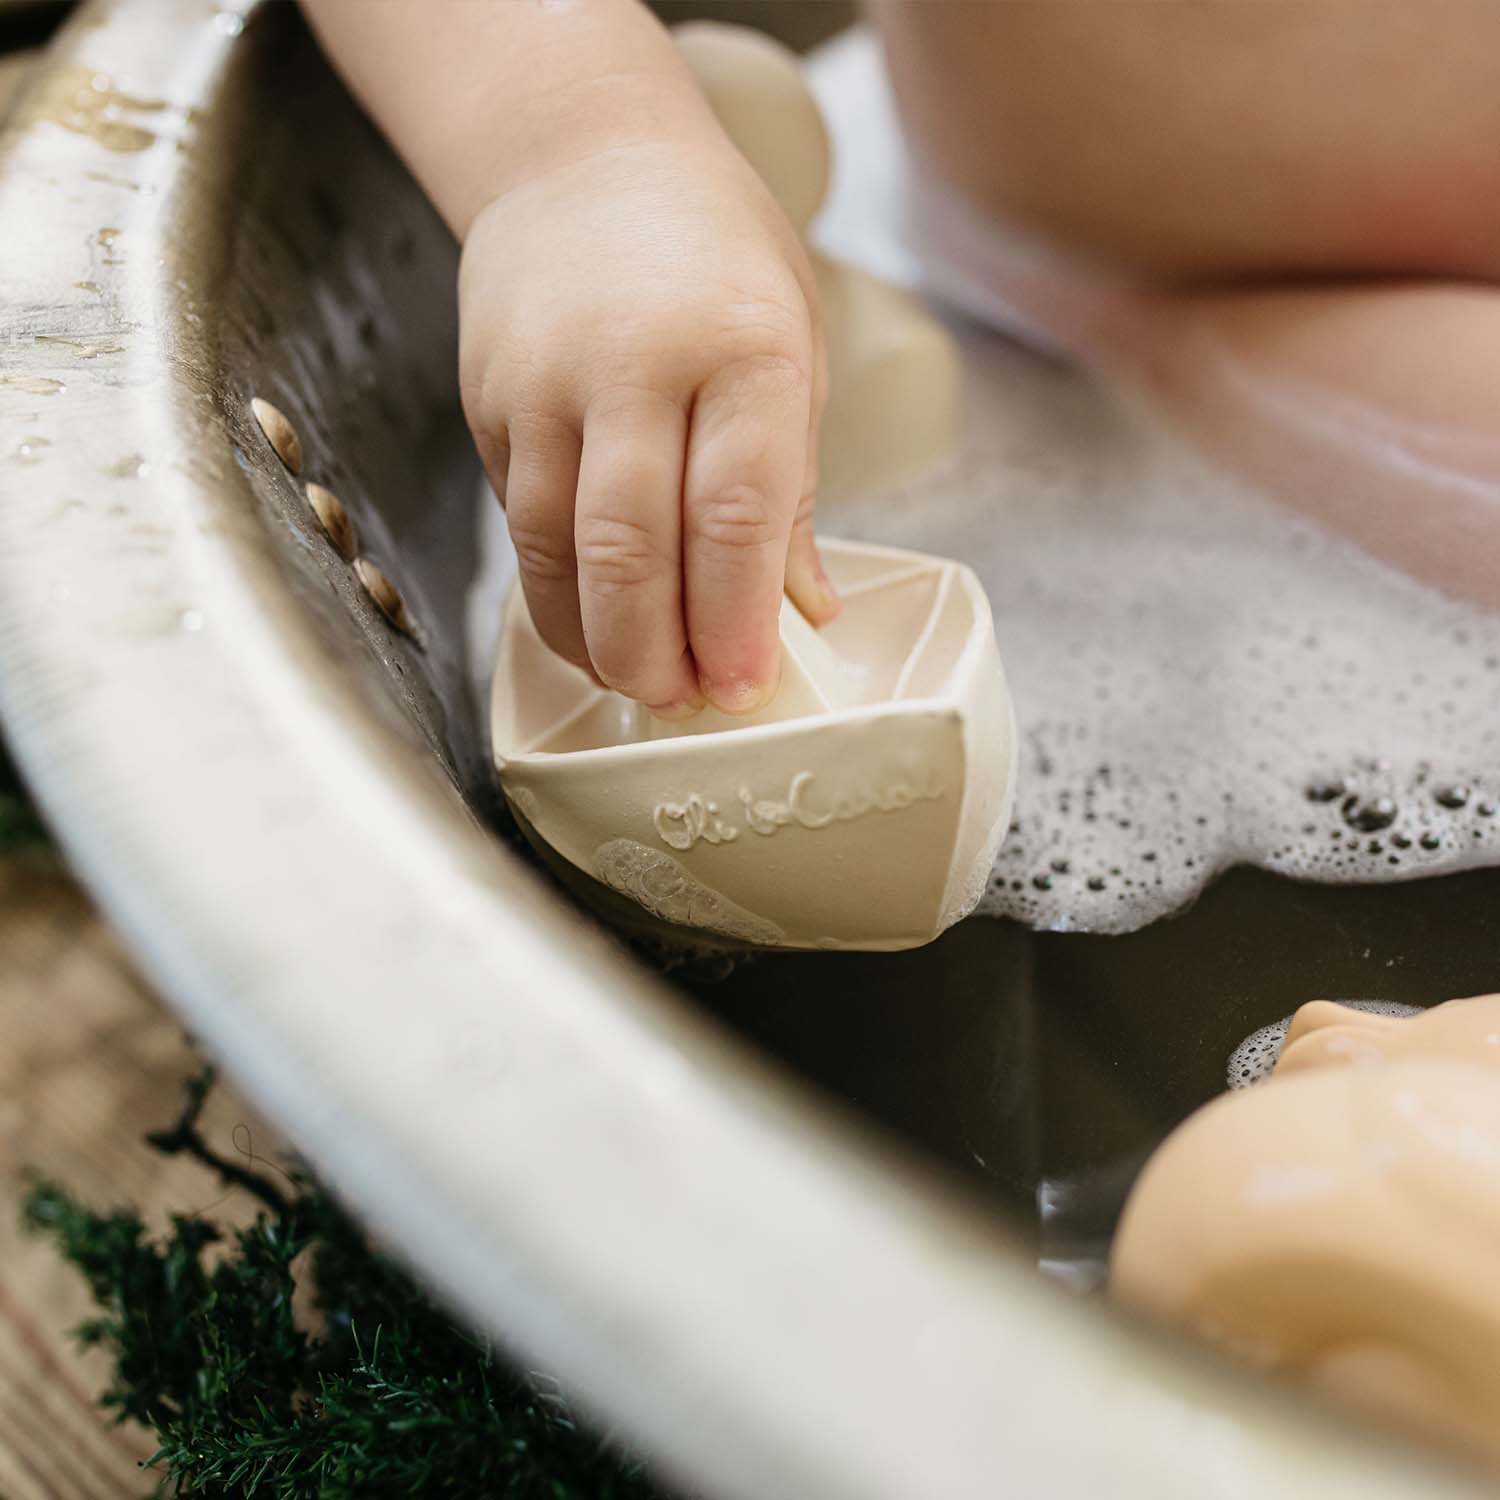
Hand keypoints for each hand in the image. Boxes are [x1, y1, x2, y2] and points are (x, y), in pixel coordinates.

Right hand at [459, 136, 836, 718]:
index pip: (735, 513)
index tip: (746, 687)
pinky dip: (555, 598)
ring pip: (556, 552)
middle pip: (630, 548)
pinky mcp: (490, 405)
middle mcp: (633, 363)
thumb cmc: (712, 254)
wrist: (580, 155)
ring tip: (641, 682)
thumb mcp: (792, 345)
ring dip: (599, 640)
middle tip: (686, 702)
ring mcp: (546, 384)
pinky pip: (519, 527)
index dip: (736, 620)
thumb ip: (793, 488)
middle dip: (658, 652)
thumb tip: (803, 610)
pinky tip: (592, 629)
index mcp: (740, 347)